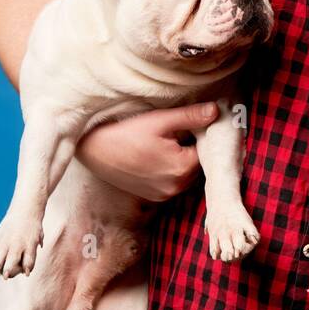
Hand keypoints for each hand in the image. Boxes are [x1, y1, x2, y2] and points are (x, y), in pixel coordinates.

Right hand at [74, 103, 220, 201]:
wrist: (93, 151)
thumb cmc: (125, 134)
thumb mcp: (160, 120)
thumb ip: (191, 117)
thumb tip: (216, 112)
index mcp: (182, 169)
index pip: (207, 152)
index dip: (202, 136)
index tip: (193, 125)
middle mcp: (176, 187)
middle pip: (197, 165)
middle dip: (192, 149)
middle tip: (178, 132)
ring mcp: (164, 195)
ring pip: (186, 174)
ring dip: (181, 160)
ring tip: (166, 144)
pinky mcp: (154, 197)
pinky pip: (172, 182)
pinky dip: (170, 170)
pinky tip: (157, 156)